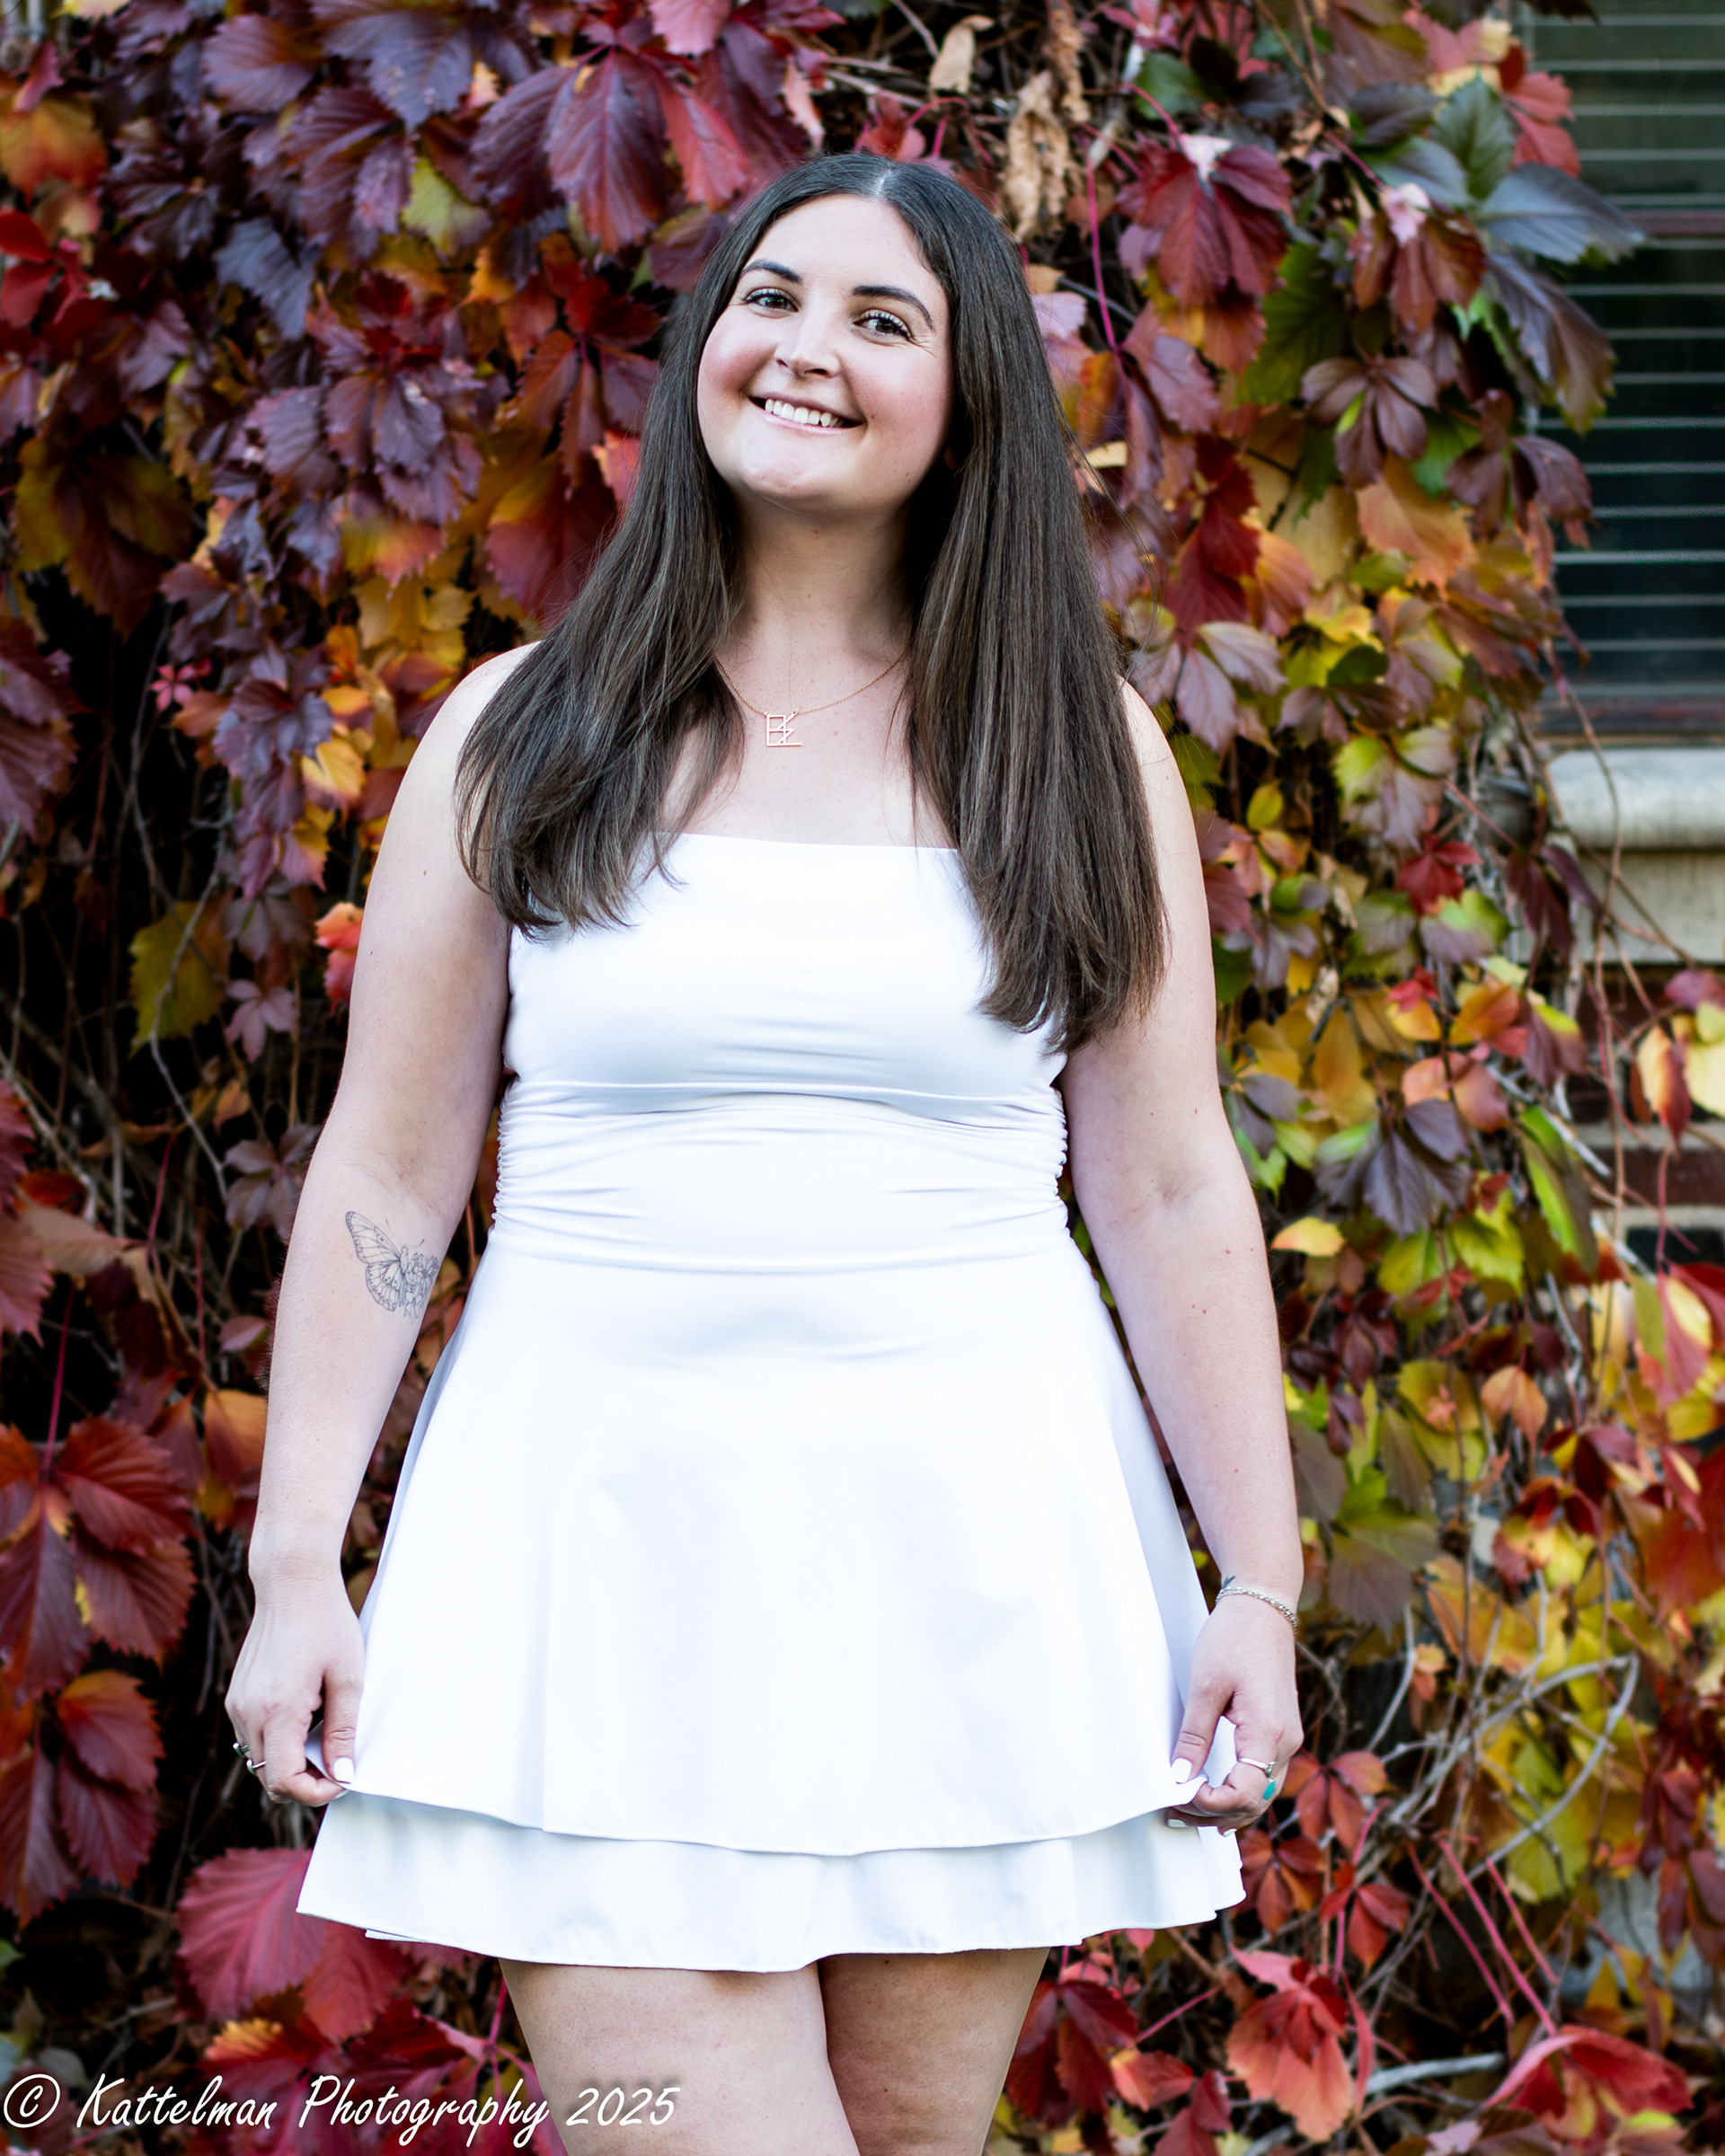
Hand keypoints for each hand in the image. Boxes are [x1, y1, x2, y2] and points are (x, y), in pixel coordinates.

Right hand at [226, 1571, 363, 1807]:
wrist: (292, 1584)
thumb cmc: (327, 1625)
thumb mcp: (348, 1678)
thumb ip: (343, 1731)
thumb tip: (343, 1776)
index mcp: (277, 1710)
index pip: (284, 1781)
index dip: (315, 1792)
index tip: (341, 1778)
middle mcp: (248, 1713)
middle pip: (268, 1779)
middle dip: (303, 1781)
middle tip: (337, 1760)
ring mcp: (237, 1705)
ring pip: (258, 1760)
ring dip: (289, 1760)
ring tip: (321, 1725)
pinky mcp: (236, 1696)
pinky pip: (253, 1736)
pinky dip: (277, 1740)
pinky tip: (304, 1710)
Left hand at [1166, 1592, 1300, 1833]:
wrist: (1263, 1609)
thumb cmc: (1234, 1638)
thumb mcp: (1205, 1685)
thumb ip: (1194, 1736)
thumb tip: (1180, 1777)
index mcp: (1269, 1732)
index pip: (1246, 1794)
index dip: (1211, 1804)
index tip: (1179, 1797)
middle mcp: (1286, 1743)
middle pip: (1255, 1802)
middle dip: (1214, 1813)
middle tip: (1173, 1810)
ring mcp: (1288, 1739)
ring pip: (1262, 1794)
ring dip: (1227, 1808)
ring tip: (1187, 1808)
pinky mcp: (1281, 1732)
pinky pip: (1264, 1776)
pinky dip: (1240, 1792)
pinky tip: (1215, 1795)